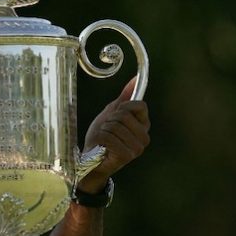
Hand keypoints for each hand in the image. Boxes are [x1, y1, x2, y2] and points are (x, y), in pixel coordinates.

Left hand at [79, 77, 150, 193]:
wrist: (90, 157)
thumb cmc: (102, 136)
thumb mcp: (111, 113)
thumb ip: (125, 97)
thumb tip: (136, 78)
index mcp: (143, 124)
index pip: (139, 105)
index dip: (123, 107)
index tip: (114, 114)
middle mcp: (144, 136)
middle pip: (125, 114)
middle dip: (109, 120)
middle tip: (105, 130)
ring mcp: (138, 147)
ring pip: (116, 126)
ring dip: (104, 130)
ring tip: (103, 139)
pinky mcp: (128, 155)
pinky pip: (111, 138)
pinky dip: (102, 139)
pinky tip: (102, 146)